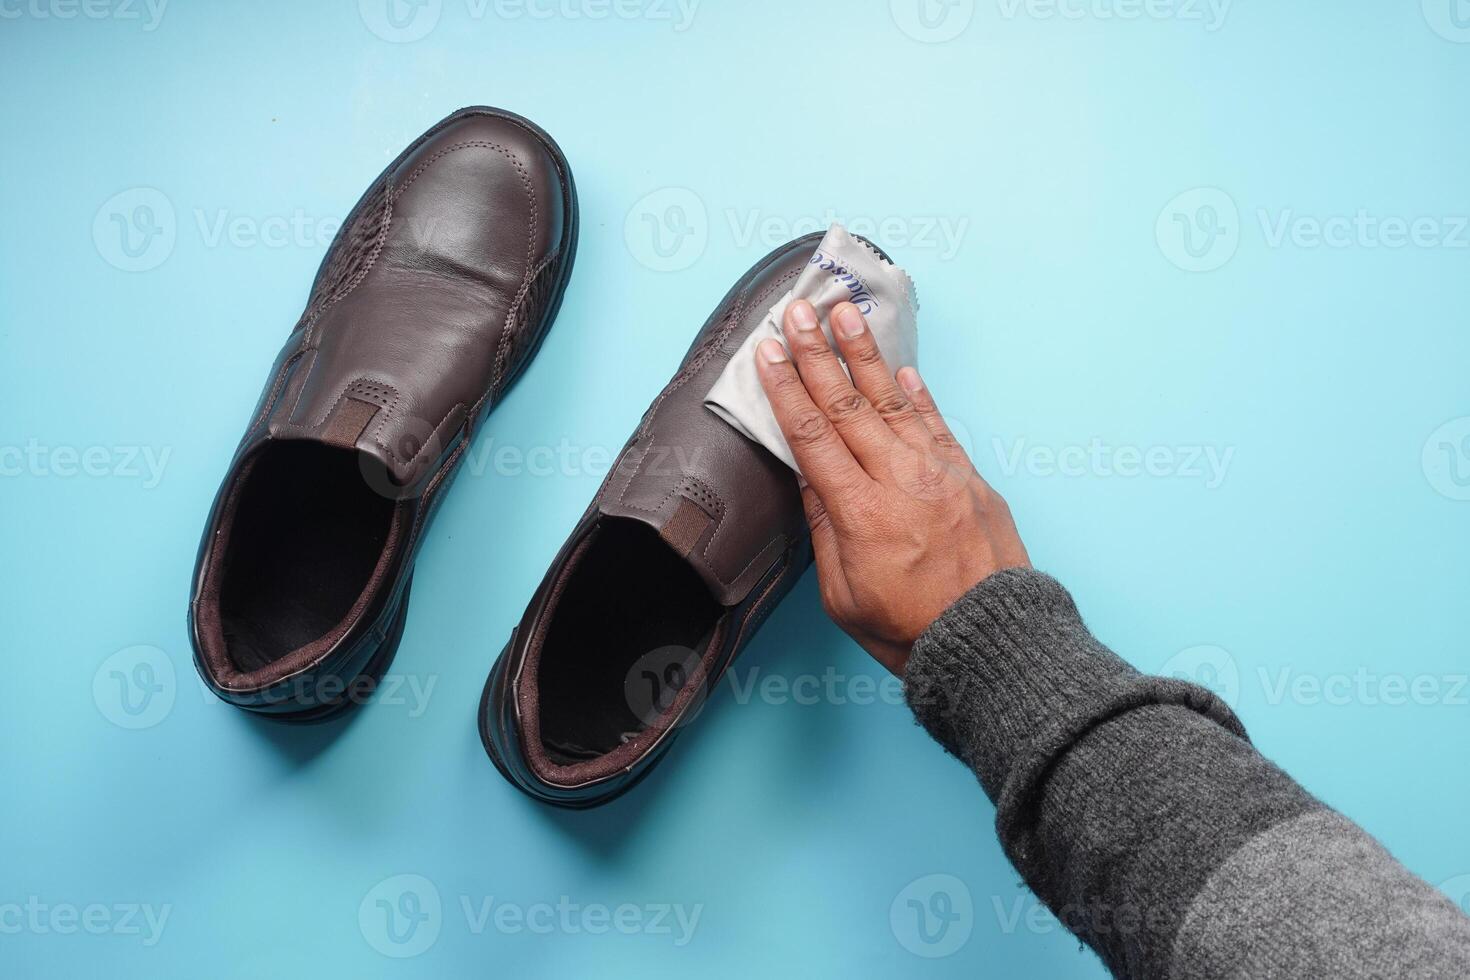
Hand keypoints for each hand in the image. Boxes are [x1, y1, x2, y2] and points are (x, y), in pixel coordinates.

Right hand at [755, 299, 1029, 674]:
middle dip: (818, 354)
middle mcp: (902, 482)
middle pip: (849, 406)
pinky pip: (937, 425)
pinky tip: (901, 368)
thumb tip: (809, 476)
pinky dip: (918, 394)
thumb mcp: (842, 594)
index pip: (814, 436)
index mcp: (862, 514)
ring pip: (895, 402)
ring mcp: (940, 475)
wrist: (991, 642)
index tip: (768, 354)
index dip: (787, 390)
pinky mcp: (969, 479)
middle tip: (799, 312)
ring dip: (865, 356)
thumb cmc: (910, 630)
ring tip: (847, 315)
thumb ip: (824, 529)